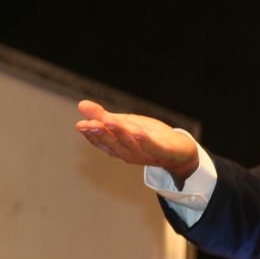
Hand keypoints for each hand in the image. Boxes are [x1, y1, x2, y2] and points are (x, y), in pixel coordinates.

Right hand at [75, 100, 199, 184]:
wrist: (179, 151)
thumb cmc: (148, 137)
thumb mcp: (124, 123)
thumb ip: (103, 116)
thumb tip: (80, 104)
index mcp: (118, 147)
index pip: (101, 142)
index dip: (91, 134)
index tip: (81, 125)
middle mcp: (129, 153)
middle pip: (113, 143)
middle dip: (101, 134)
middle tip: (89, 124)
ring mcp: (145, 153)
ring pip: (130, 143)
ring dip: (119, 133)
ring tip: (109, 121)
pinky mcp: (163, 151)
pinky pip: (152, 146)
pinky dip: (145, 140)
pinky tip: (138, 131)